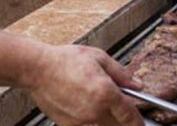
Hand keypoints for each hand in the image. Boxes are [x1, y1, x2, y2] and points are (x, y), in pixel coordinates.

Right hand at [28, 44, 143, 125]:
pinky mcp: (68, 125)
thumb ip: (120, 73)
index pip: (131, 116)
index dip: (138, 121)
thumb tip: (136, 84)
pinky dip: (88, 119)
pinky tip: (80, 104)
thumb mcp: (97, 57)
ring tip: (92, 100)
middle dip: (121, 119)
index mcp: (105, 92)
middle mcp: (96, 110)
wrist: (37, 69)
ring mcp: (82, 120)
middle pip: (119, 125)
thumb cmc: (64, 60)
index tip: (139, 122)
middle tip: (114, 106)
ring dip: (104, 118)